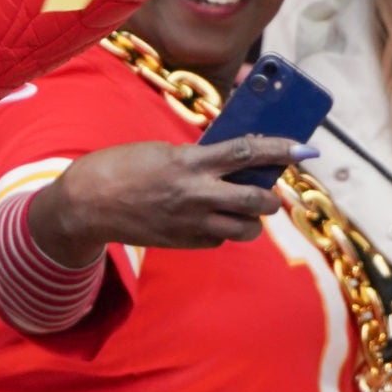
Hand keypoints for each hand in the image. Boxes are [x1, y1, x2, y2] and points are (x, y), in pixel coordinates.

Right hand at [27, 137, 294, 267]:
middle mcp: (195, 194)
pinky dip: (222, 231)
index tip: (306, 149)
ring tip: (240, 210)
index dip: (281, 150)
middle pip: (257, 200)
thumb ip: (197, 158)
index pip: (246, 152)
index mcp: (188, 163)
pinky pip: (219, 240)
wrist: (85, 205)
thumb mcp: (161, 152)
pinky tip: (208, 221)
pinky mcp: (183, 242)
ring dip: (250, 219)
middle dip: (271, 197)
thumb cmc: (119, 168)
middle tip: (268, 192)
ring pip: (246, 229)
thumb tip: (231, 159)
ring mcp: (190, 223)